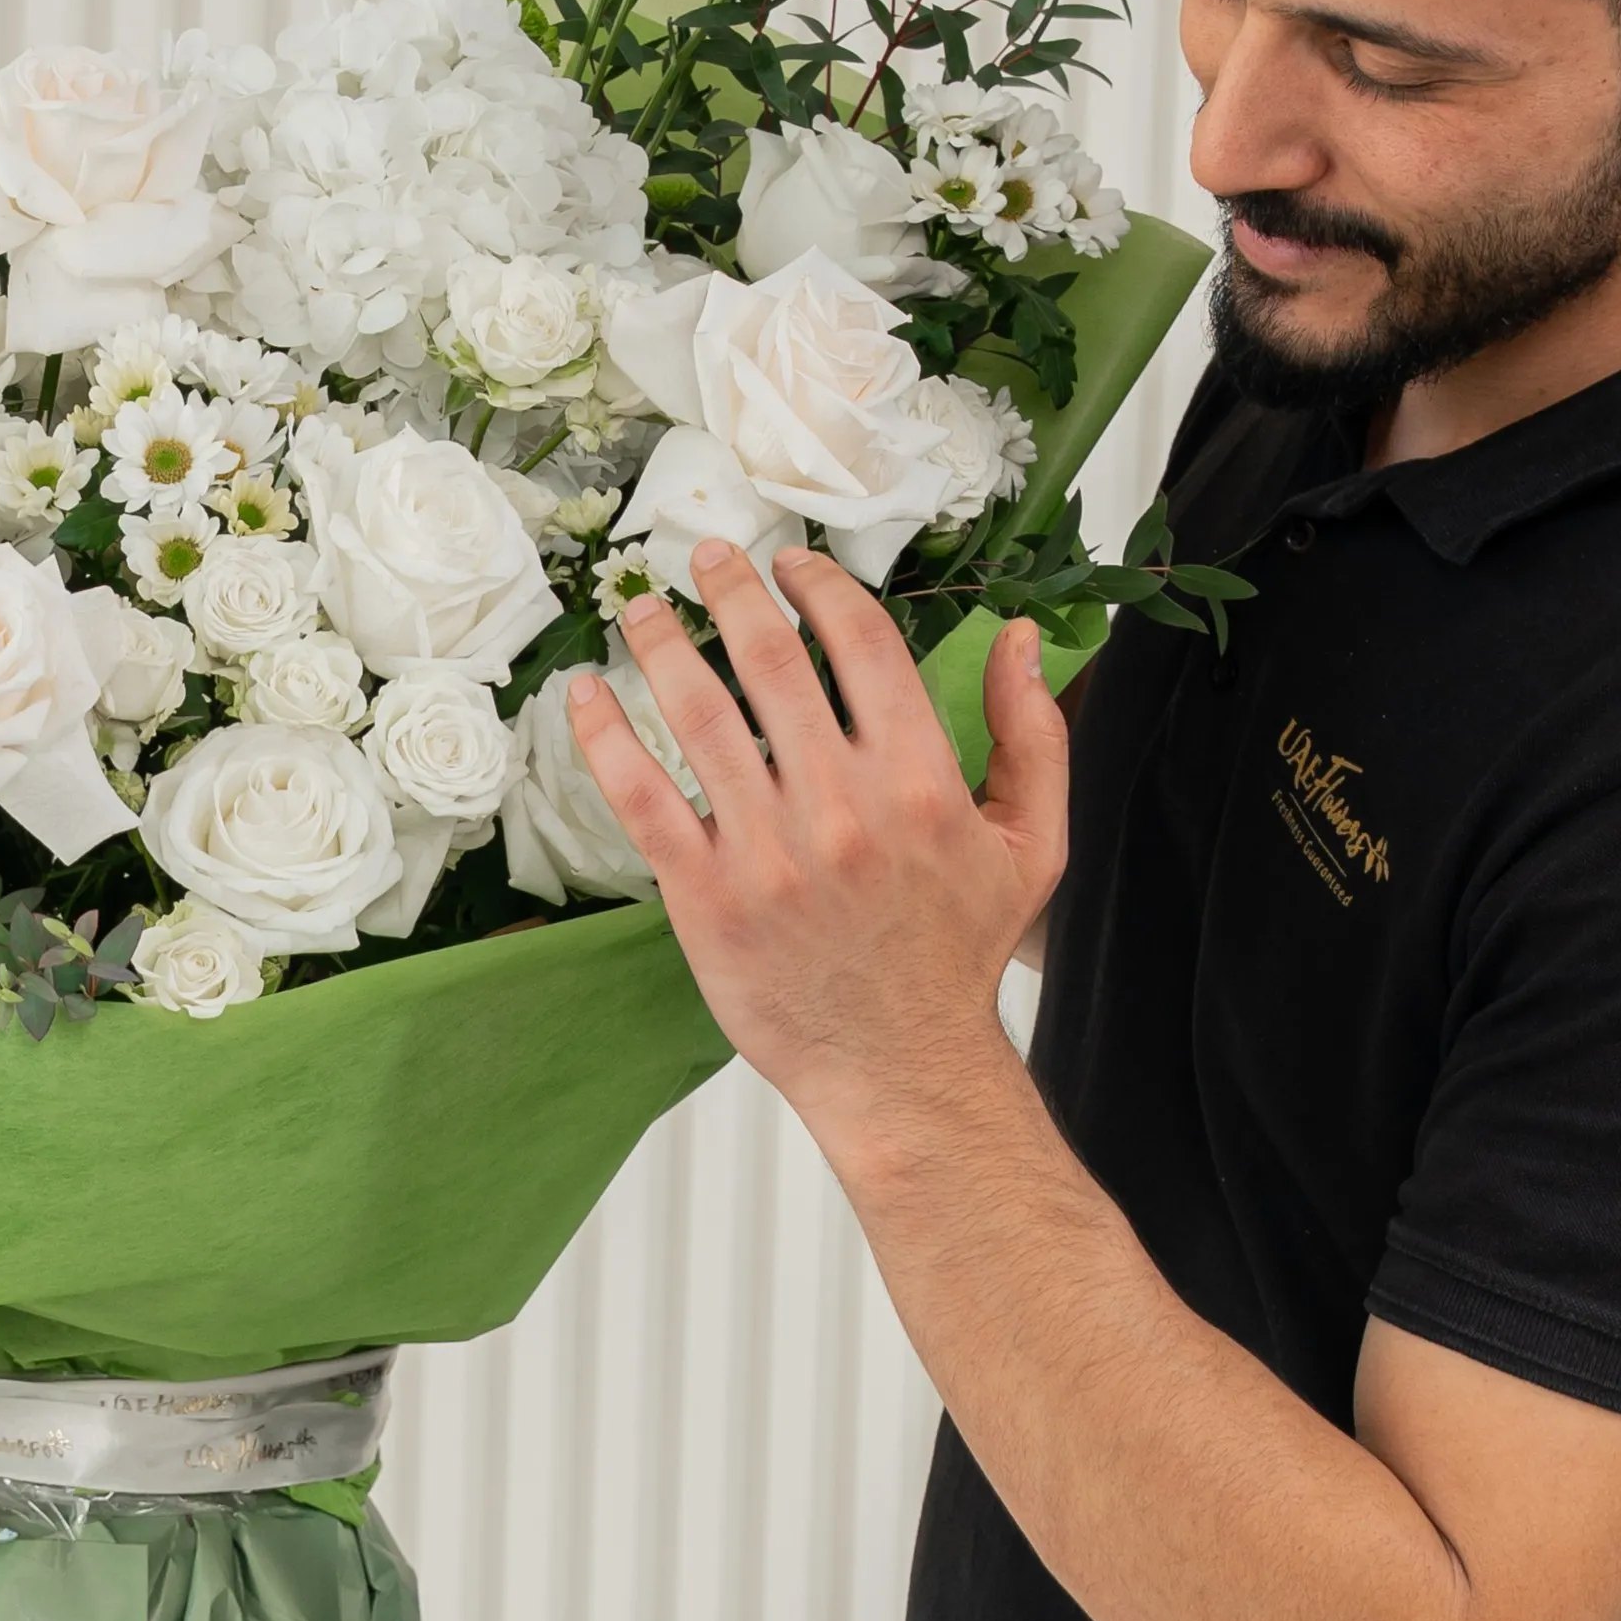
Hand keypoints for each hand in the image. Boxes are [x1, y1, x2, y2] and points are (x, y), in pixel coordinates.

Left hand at [568, 540, 1067, 1158]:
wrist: (900, 1065)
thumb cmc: (956, 955)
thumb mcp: (1030, 842)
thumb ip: (1033, 734)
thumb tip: (1022, 638)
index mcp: (921, 782)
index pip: (861, 648)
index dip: (821, 590)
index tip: (793, 565)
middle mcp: (842, 806)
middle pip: (771, 664)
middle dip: (732, 593)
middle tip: (705, 555)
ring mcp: (768, 851)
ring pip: (699, 717)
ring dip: (662, 646)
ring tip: (637, 609)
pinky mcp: (706, 895)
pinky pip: (643, 798)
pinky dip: (607, 738)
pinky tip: (587, 695)